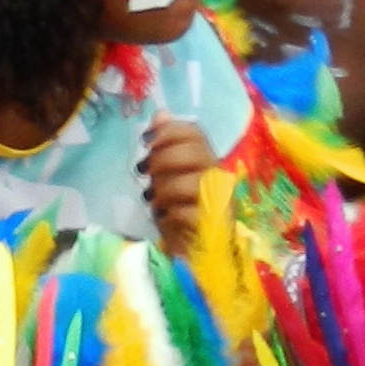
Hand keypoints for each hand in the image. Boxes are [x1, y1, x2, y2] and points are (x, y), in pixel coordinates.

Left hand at [141, 117, 214, 255]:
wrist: (193, 250)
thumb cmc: (178, 210)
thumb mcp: (165, 177)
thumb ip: (165, 147)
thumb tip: (161, 114)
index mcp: (205, 159)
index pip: (195, 133)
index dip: (168, 131)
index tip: (146, 141)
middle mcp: (217, 175)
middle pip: (194, 152)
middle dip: (162, 160)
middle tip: (146, 172)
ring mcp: (219, 200)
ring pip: (190, 182)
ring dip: (164, 190)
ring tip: (155, 200)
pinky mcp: (214, 225)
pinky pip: (188, 212)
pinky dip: (170, 214)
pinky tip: (165, 217)